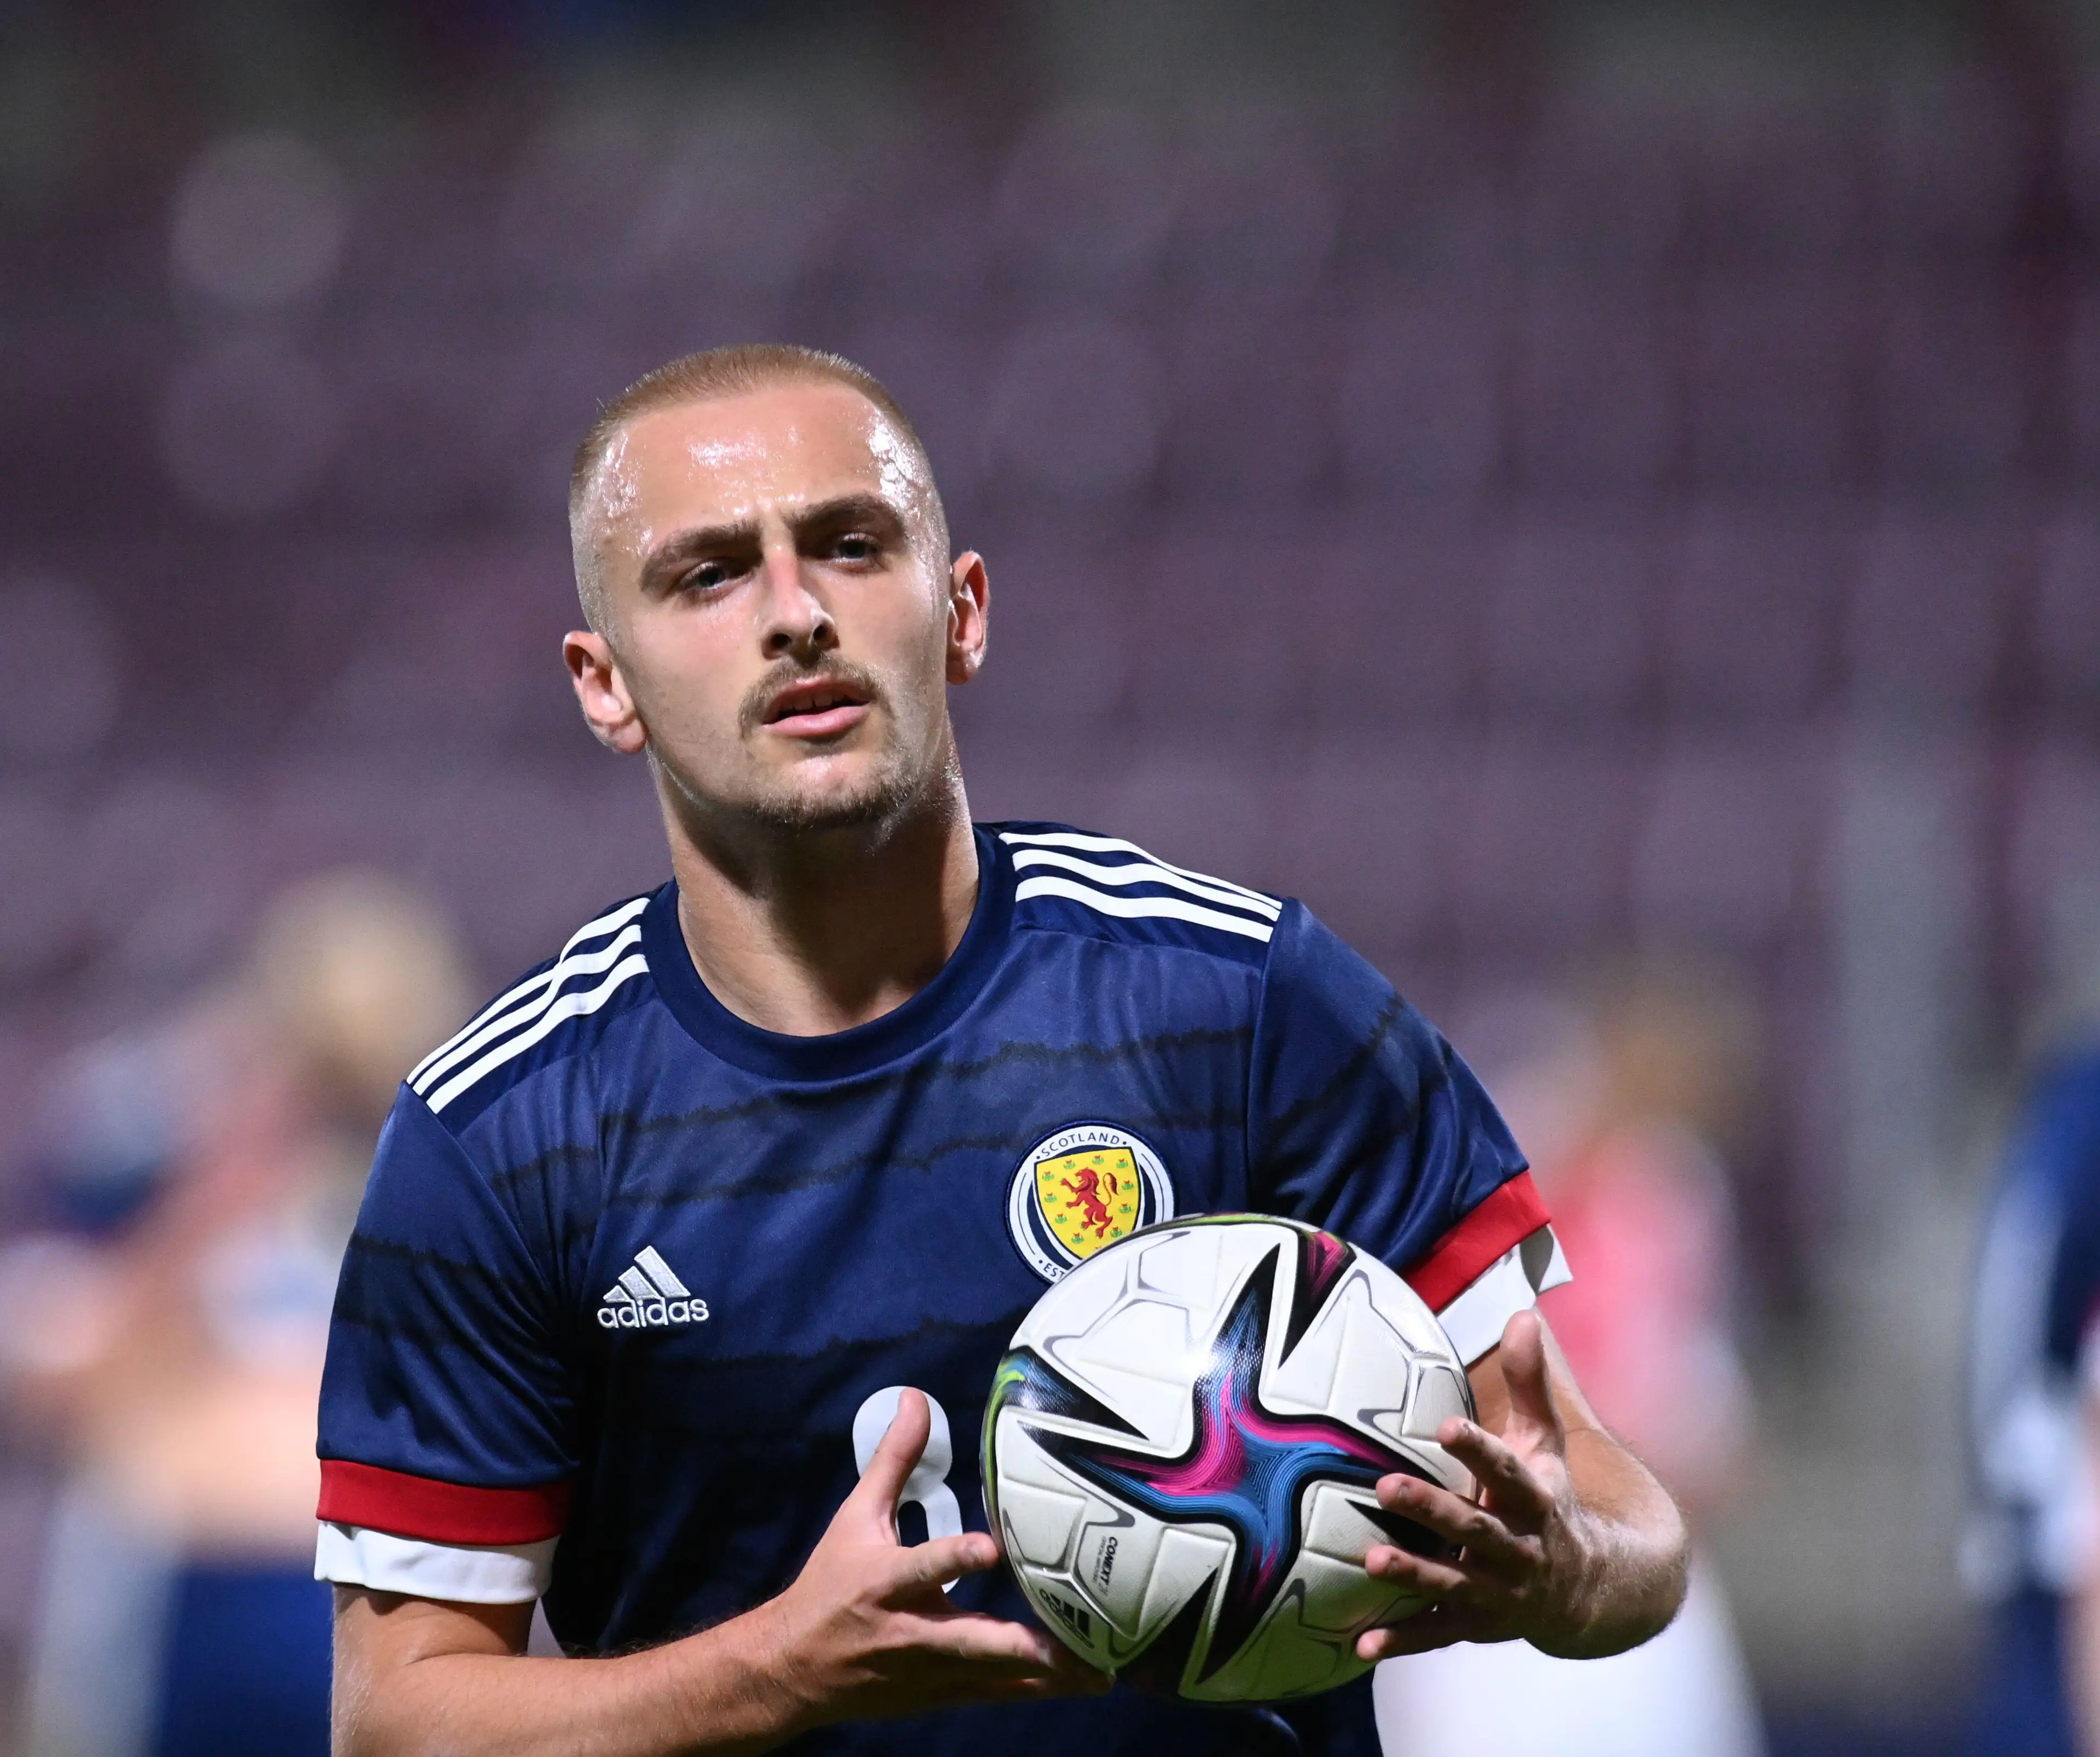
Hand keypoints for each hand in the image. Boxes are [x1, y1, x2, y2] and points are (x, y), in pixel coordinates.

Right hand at [754, 1389, 1109, 1730]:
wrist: (794, 1669)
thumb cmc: (829, 1587)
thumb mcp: (854, 1518)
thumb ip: (893, 1460)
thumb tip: (916, 1400)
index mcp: (885, 1582)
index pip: (924, 1566)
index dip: (958, 1558)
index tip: (994, 1548)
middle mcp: (910, 1632)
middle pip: (970, 1640)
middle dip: (1022, 1646)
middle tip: (1075, 1644)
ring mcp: (927, 1671)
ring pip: (993, 1675)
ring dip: (1046, 1675)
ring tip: (1101, 1671)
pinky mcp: (939, 1693)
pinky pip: (993, 1692)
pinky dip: (1034, 1689)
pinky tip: (1080, 1683)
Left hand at [1354, 1309, 1677, 1661]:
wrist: (1589, 1591)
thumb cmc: (1549, 1501)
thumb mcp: (1545, 1443)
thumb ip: (1531, 1383)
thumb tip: (1523, 1313)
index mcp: (1534, 1499)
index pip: (1508, 1470)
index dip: (1481, 1451)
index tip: (1449, 1427)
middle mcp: (1519, 1549)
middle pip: (1474, 1528)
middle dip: (1433, 1511)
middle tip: (1386, 1488)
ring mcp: (1498, 1593)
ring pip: (1453, 1584)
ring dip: (1414, 1575)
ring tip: (1371, 1560)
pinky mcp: (1477, 1626)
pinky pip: (1435, 1636)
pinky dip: (1401, 1641)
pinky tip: (1359, 1644)